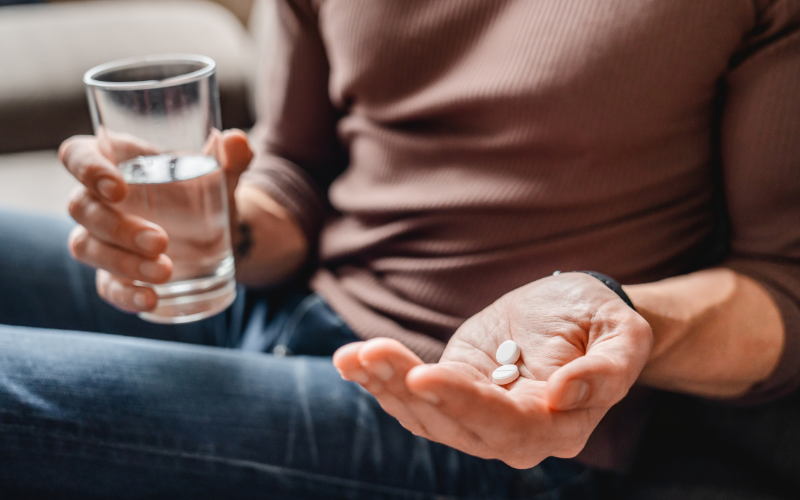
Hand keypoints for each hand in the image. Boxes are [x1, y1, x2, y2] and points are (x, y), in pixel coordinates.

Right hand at [59, 129, 252, 312]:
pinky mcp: (114, 273)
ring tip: (166, 272)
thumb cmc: (205, 191)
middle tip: (161, 241)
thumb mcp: (220, 174)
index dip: (87, 169)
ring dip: (122, 263)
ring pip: (86, 248)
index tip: (117, 188)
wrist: (220, 232)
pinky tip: (152, 300)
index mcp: (116, 161)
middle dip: (118, 228)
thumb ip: (230, 157)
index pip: (77, 155)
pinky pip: (106, 286)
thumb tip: (237, 141)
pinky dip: (125, 295)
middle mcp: (98, 199)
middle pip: (82, 209)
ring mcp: (101, 238)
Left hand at [333, 272, 652, 467]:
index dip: (464, 402)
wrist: (576, 315)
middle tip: (370, 353)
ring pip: (424, 415)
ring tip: (352, 355)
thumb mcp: (624, 335)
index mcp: (558, 426)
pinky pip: (415, 398)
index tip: (424, 374)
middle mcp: (513, 434)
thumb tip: (562, 394)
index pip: (506, 425)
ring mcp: (478, 416)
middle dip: (408, 391)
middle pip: (454, 424)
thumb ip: (608, 370)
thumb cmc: (603, 322)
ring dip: (384, 386)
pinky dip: (381, 380)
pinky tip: (352, 360)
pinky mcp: (454, 392)